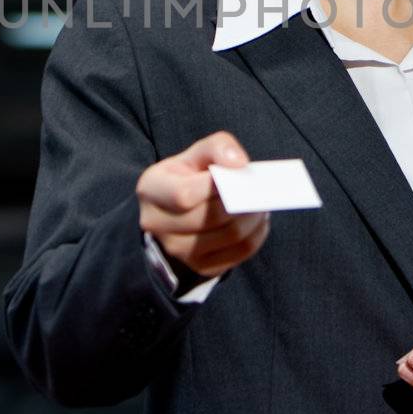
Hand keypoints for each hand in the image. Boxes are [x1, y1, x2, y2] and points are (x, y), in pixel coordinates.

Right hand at [136, 130, 269, 279]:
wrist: (177, 211)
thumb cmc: (189, 176)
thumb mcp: (196, 154)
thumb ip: (217, 147)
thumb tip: (239, 163)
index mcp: (151, 190)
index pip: (183, 194)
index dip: (214, 186)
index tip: (238, 172)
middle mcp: (157, 225)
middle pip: (209, 218)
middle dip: (242, 202)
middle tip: (261, 190)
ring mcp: (177, 250)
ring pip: (229, 236)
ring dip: (253, 218)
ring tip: (261, 203)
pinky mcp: (200, 266)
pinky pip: (239, 253)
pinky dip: (256, 235)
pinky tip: (257, 221)